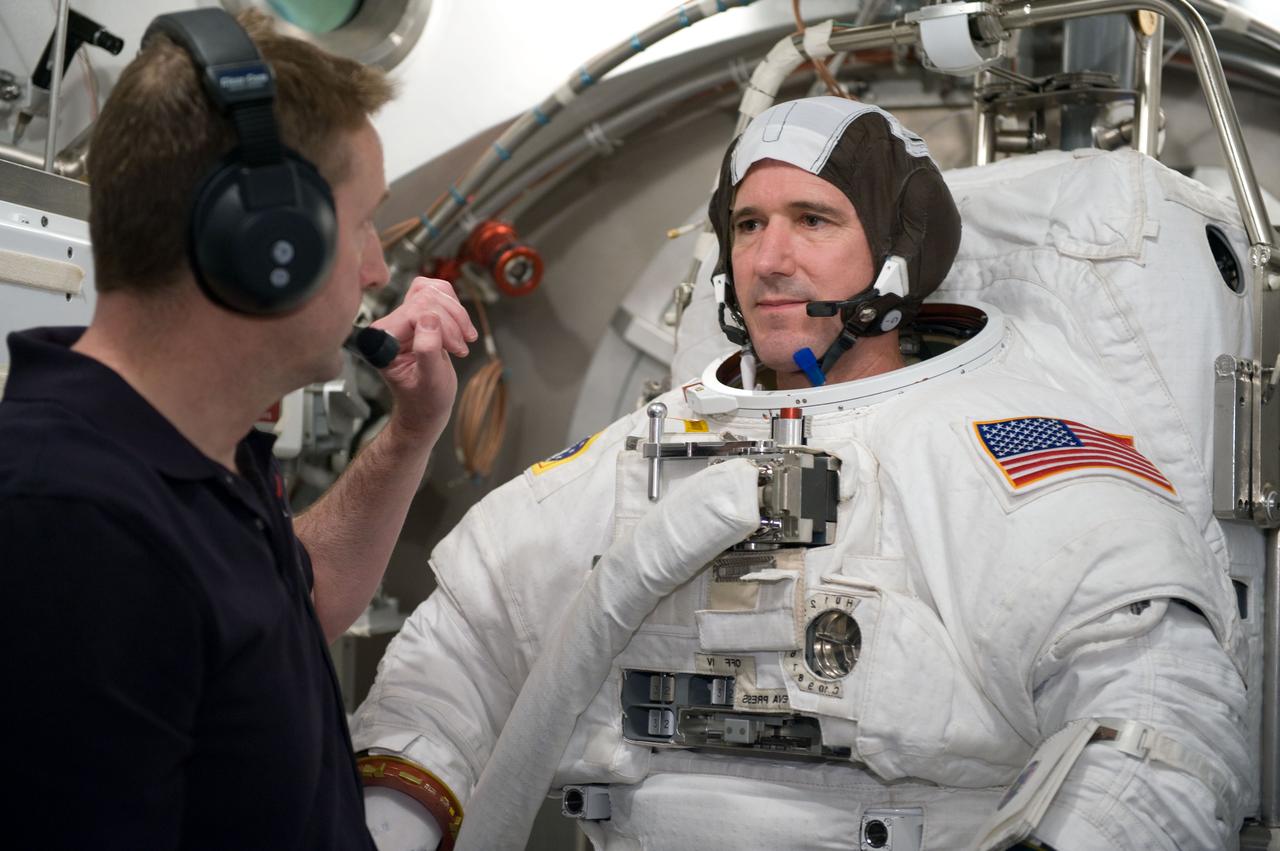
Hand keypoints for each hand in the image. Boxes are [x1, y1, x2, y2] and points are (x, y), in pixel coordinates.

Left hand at [371, 276, 477, 441]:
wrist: (427, 408)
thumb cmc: (424, 400)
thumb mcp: (430, 380)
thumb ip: (427, 349)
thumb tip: (429, 318)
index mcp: (382, 340)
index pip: (414, 311)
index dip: (442, 326)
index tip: (456, 348)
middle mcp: (389, 325)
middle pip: (426, 297)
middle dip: (451, 321)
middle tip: (461, 347)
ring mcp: (403, 318)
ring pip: (433, 291)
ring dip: (457, 314)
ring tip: (463, 340)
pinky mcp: (418, 314)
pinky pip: (437, 292)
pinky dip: (455, 308)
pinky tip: (460, 329)